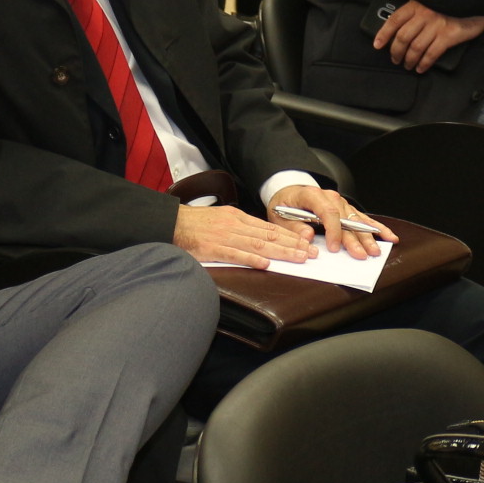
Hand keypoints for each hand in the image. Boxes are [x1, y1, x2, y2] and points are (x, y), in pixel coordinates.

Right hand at [173, 201, 314, 268]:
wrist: (172, 222)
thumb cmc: (195, 223)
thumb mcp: (221, 218)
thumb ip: (240, 227)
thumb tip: (260, 238)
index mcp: (238, 218)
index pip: (269, 228)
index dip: (290, 235)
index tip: (306, 242)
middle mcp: (235, 225)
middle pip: (270, 236)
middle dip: (294, 244)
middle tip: (311, 252)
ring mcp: (225, 236)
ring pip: (259, 245)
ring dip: (281, 252)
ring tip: (298, 258)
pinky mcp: (213, 248)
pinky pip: (235, 254)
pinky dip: (252, 259)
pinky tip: (266, 264)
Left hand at [271, 182, 395, 259]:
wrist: (289, 191)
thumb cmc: (284, 204)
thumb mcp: (279, 215)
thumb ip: (293, 227)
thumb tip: (308, 236)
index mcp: (312, 195)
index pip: (328, 211)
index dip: (333, 231)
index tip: (334, 248)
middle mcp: (330, 197)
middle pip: (346, 218)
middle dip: (355, 239)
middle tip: (362, 255)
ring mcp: (340, 203)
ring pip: (357, 220)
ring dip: (368, 236)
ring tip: (376, 251)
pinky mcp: (346, 209)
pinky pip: (363, 218)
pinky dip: (376, 227)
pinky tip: (388, 236)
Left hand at [373, 0, 483, 72]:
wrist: (477, 0)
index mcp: (417, 4)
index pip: (394, 20)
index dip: (384, 34)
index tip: (377, 45)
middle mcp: (424, 15)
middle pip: (403, 38)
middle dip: (396, 52)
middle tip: (395, 59)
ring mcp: (436, 26)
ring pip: (415, 48)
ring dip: (409, 60)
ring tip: (408, 65)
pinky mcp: (448, 36)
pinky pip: (431, 54)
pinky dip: (424, 63)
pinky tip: (421, 67)